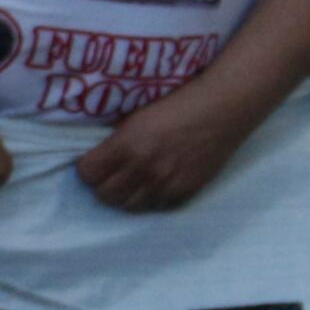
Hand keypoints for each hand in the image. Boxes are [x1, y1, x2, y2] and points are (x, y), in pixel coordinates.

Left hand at [75, 75, 260, 212]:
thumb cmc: (178, 103)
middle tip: (109, 174)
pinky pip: (156, 207)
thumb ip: (117, 138)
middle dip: (102, 185)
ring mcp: (164, 184)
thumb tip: (97, 153)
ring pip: (129, 206)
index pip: (88, 174)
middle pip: (105, 195)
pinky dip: (150, 199)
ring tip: (130, 182)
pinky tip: (153, 185)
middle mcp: (143, 169)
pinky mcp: (184, 192)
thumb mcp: (137, 116)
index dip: (87, 168)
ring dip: (125, 195)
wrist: (222, 108)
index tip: (93, 162)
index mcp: (126, 145)